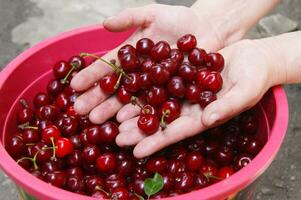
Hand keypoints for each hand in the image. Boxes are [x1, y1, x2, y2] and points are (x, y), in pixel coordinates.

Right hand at [71, 4, 236, 122]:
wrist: (209, 30)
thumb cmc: (181, 20)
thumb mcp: (153, 14)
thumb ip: (129, 18)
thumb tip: (104, 24)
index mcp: (133, 58)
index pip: (108, 68)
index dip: (92, 77)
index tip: (74, 87)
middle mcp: (141, 76)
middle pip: (117, 90)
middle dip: (98, 100)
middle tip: (81, 112)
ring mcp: (156, 88)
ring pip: (133, 102)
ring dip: (115, 113)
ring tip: (100, 123)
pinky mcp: (172, 97)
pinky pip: (156, 108)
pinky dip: (142, 117)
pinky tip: (128, 125)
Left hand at [116, 39, 281, 157]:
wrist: (253, 58)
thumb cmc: (255, 78)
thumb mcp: (245, 92)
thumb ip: (227, 106)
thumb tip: (209, 119)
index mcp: (203, 117)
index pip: (176, 133)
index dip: (156, 143)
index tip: (137, 152)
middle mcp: (189, 107)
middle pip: (160, 121)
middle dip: (139, 130)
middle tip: (116, 137)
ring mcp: (184, 91)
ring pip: (155, 102)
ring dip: (136, 110)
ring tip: (115, 117)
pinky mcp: (181, 74)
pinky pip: (159, 80)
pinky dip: (144, 85)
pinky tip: (128, 89)